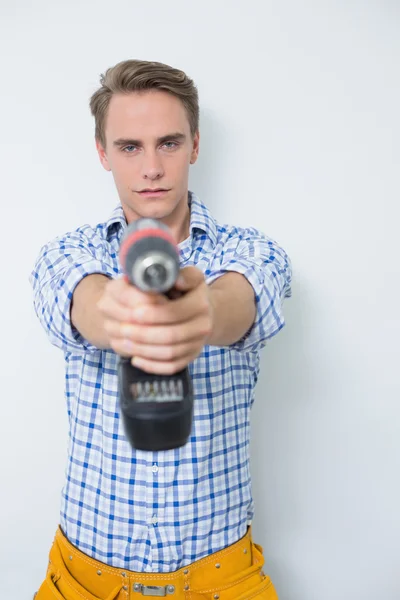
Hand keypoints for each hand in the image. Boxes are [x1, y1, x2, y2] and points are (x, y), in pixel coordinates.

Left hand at [97, 267, 212, 373]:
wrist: (202, 310)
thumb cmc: (186, 290)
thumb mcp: (185, 275)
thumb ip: (176, 273)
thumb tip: (176, 280)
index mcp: (200, 303)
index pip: (175, 312)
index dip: (153, 313)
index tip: (133, 312)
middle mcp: (203, 325)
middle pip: (171, 335)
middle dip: (143, 333)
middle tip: (122, 328)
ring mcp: (197, 344)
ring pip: (169, 353)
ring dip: (144, 349)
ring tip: (124, 341)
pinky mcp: (190, 357)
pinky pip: (171, 367)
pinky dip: (152, 365)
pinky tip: (136, 358)